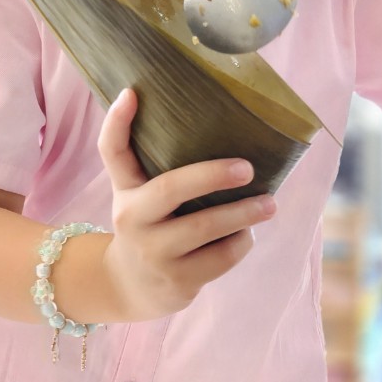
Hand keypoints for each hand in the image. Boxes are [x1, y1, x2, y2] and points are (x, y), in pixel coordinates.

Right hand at [97, 88, 275, 320]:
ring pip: (204, 228)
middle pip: (171, 188)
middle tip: (248, 168)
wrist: (129, 288)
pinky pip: (220, 257)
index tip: (132, 93)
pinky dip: (240, 243)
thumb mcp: (138, 195)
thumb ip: (154, 164)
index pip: (112, 151)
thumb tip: (202, 115)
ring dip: (243, 214)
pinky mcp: (177, 281)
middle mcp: (132, 218)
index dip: (118, 122)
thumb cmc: (147, 226)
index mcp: (125, 190)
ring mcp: (154, 252)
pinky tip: (247, 234)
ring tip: (269, 204)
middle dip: (213, 175)